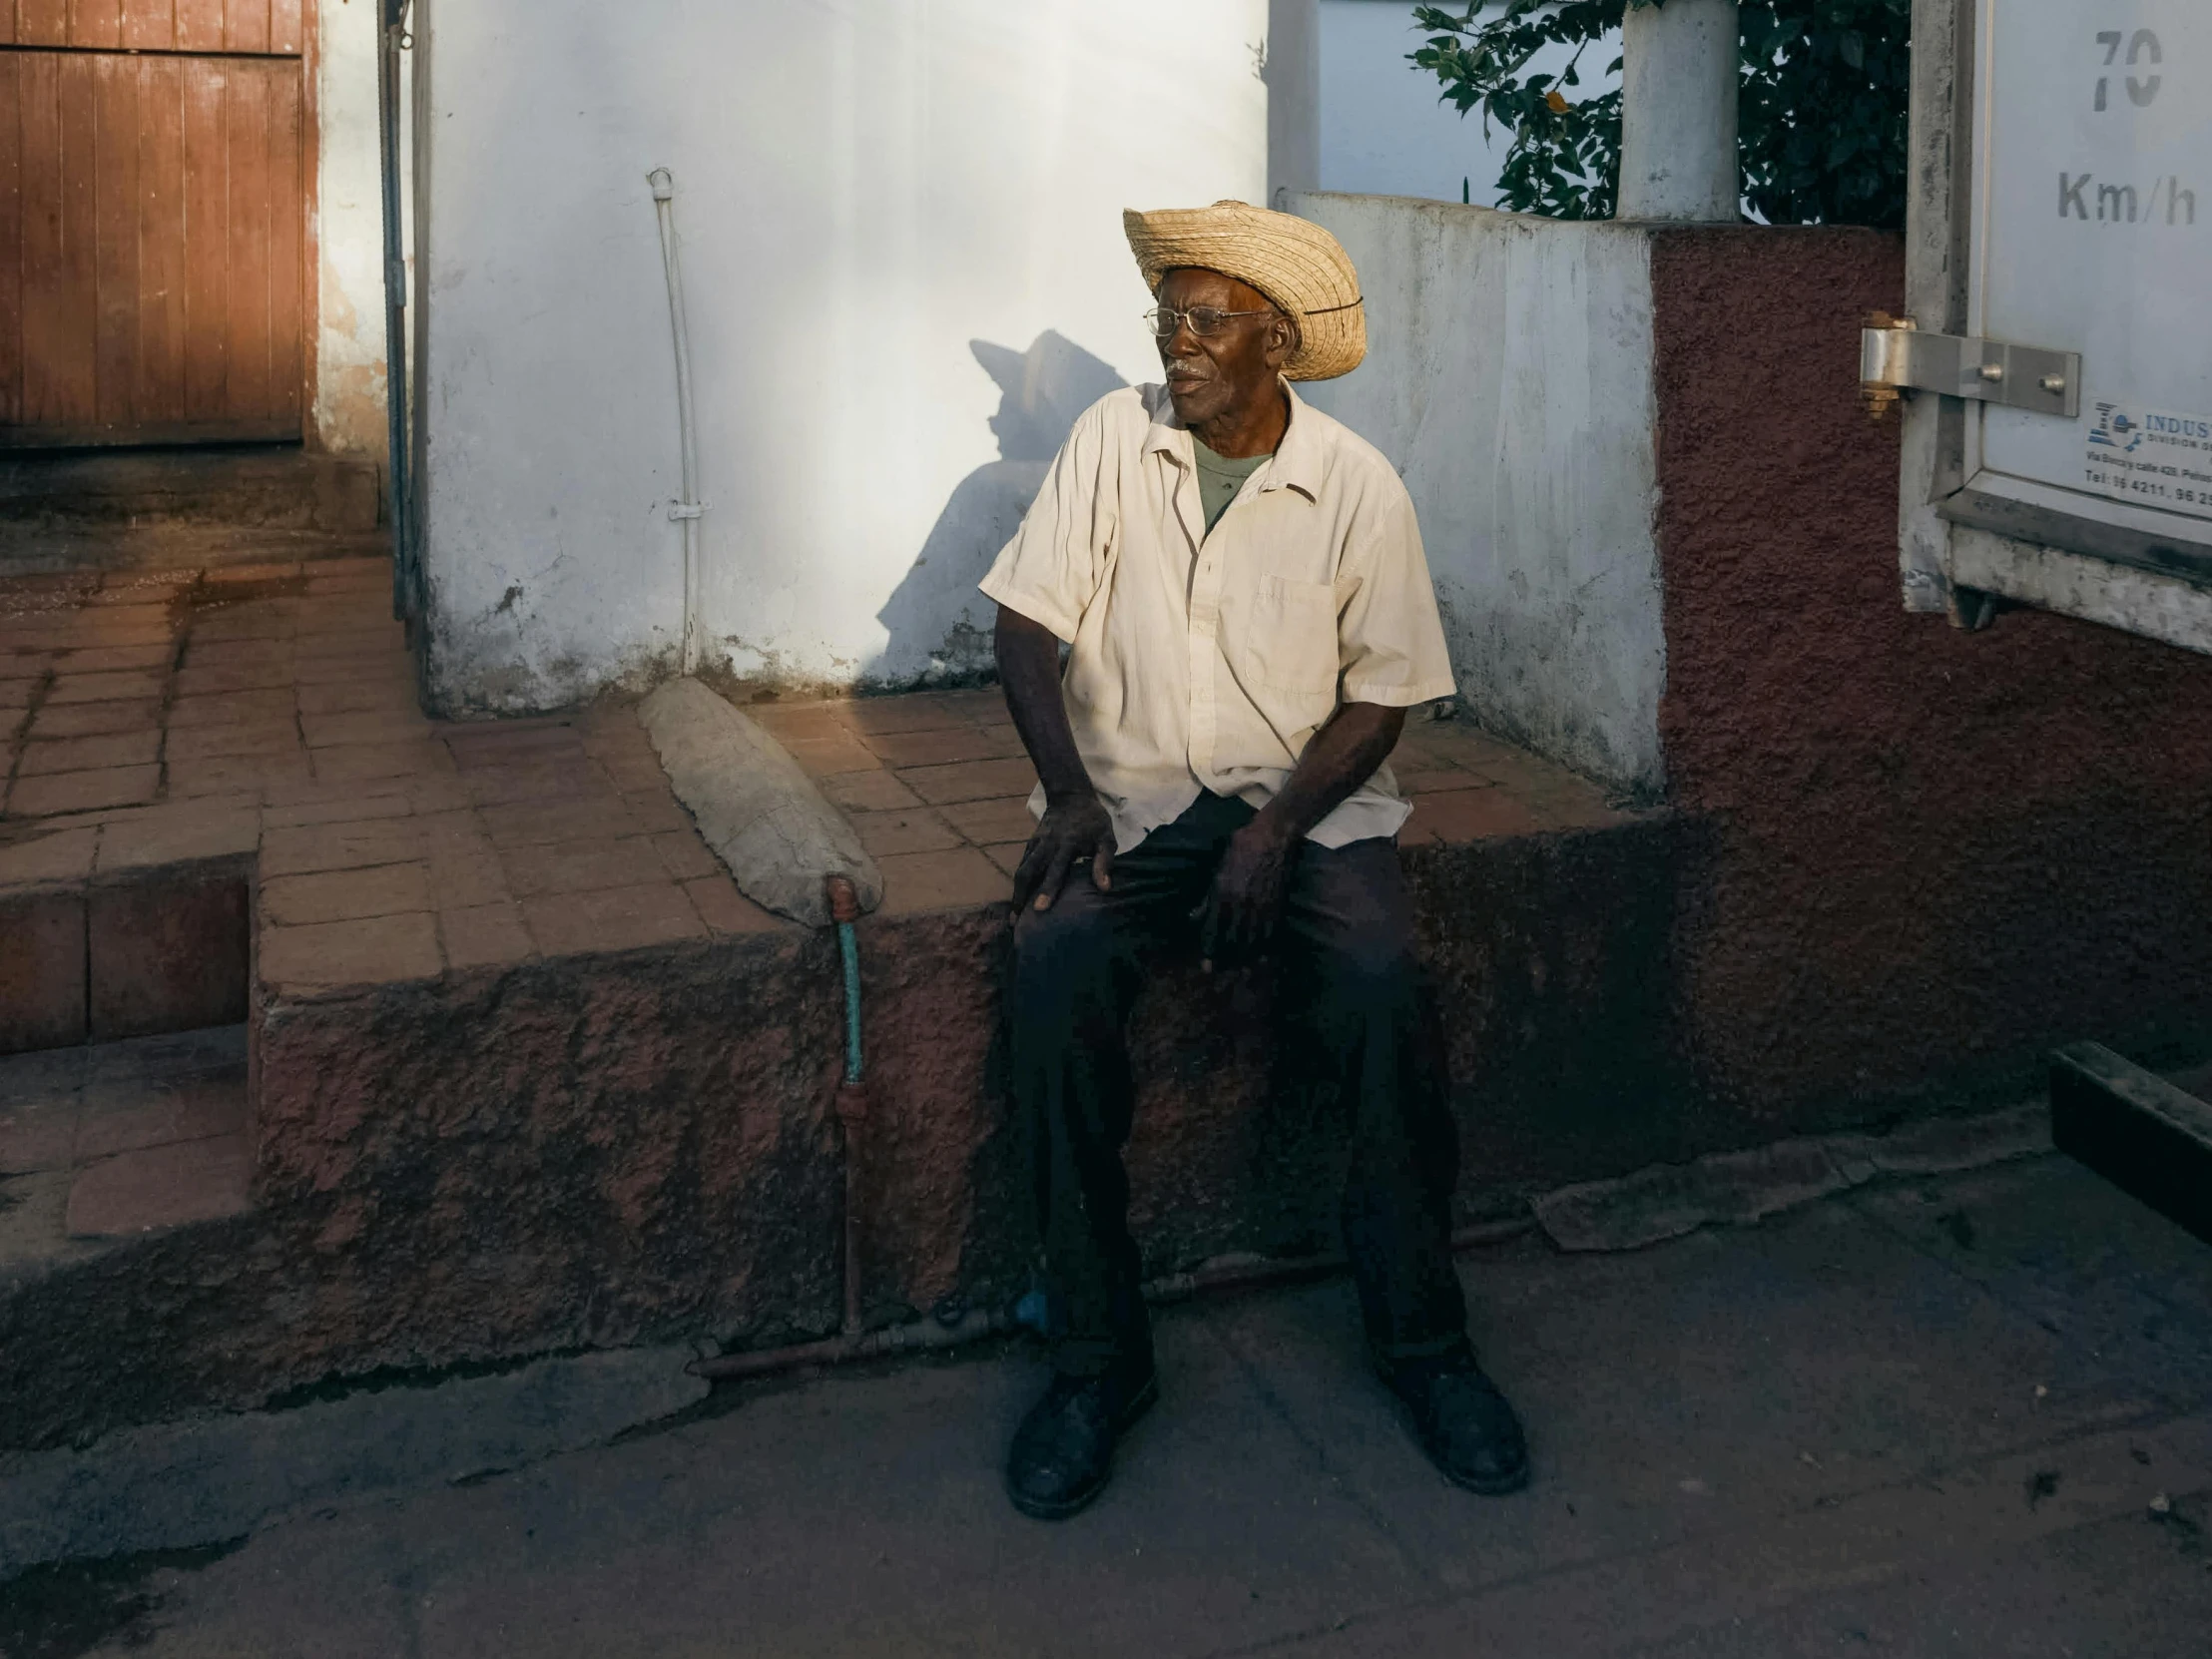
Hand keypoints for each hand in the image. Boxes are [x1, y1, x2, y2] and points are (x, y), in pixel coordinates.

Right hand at [1011, 793, 1115, 913]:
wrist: (1070, 796)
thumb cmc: (1093, 821)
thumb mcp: (1106, 838)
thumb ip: (1104, 863)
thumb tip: (1105, 888)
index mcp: (1066, 844)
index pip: (1055, 870)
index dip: (1047, 889)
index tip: (1039, 909)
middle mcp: (1046, 845)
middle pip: (1028, 872)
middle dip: (1020, 897)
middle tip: (1014, 921)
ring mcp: (1035, 844)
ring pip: (1021, 870)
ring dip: (1016, 893)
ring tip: (1012, 917)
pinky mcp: (1030, 844)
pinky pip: (1022, 865)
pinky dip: (1019, 883)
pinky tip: (1018, 899)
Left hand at [1192, 819, 1296, 969]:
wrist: (1272, 836)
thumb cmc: (1240, 848)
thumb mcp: (1217, 871)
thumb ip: (1207, 898)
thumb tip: (1194, 917)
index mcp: (1223, 895)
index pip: (1214, 932)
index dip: (1210, 951)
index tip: (1207, 966)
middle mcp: (1241, 905)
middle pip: (1232, 942)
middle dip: (1226, 962)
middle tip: (1221, 976)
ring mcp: (1261, 907)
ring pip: (1252, 942)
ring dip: (1246, 961)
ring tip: (1241, 975)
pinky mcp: (1277, 906)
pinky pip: (1271, 934)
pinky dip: (1266, 950)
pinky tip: (1263, 961)